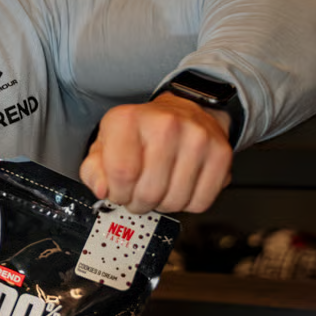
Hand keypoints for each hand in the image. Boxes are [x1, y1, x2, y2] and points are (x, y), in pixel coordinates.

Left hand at [79, 93, 232, 213]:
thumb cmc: (140, 133)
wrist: (183, 111)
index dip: (117, 193)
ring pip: (174, 201)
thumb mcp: (104, 145)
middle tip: (138, 193)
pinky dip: (186, 203)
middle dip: (138, 203)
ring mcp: (197, 138)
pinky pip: (200, 202)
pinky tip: (179, 185)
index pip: (120, 174)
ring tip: (158, 186)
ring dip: (162, 204)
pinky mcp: (221, 153)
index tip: (118, 191)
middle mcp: (165, 124)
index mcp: (128, 119)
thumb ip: (93, 171)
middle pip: (148, 192)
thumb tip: (102, 189)